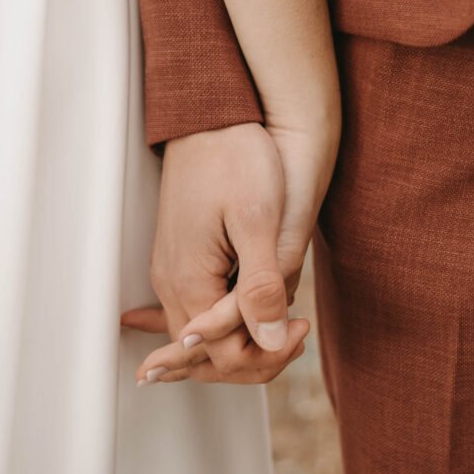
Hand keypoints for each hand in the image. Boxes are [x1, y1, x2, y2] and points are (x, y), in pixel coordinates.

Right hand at [121, 114, 336, 386]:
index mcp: (190, 279)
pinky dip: (214, 328)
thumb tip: (273, 341)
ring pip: (201, 336)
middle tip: (298, 335)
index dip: (269, 354)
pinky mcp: (179, 258)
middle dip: (254, 356)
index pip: (224, 355)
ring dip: (240, 342)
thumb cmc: (238, 158)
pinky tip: (223, 333)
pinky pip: (192, 310)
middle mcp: (172, 282)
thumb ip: (262, 286)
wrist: (211, 117)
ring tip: (283, 331)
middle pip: (207, 355)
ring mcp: (171, 271)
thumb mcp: (258, 221)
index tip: (303, 328)